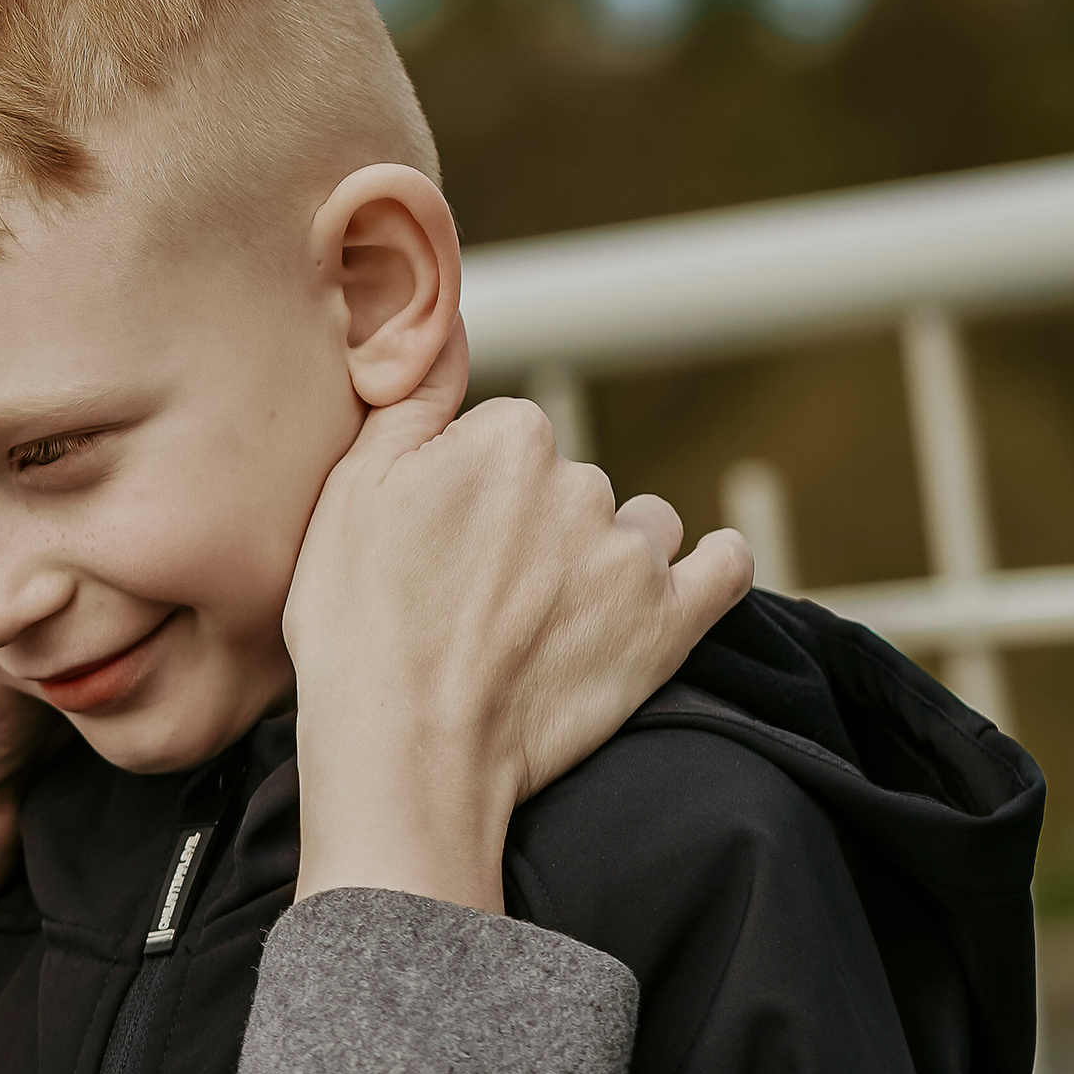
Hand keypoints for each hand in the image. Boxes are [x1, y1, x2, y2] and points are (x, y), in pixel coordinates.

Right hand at [286, 325, 753, 913]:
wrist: (407, 752)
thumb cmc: (361, 632)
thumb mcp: (351, 492)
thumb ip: (413, 397)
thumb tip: (443, 320)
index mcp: (508, 435)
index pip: (504, 442)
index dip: (469, 496)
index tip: (442, 550)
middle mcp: (581, 480)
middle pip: (569, 486)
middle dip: (537, 530)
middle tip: (483, 603)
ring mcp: (631, 554)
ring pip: (637, 528)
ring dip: (609, 557)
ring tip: (554, 622)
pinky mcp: (668, 623)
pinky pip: (723, 568)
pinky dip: (711, 570)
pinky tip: (689, 583)